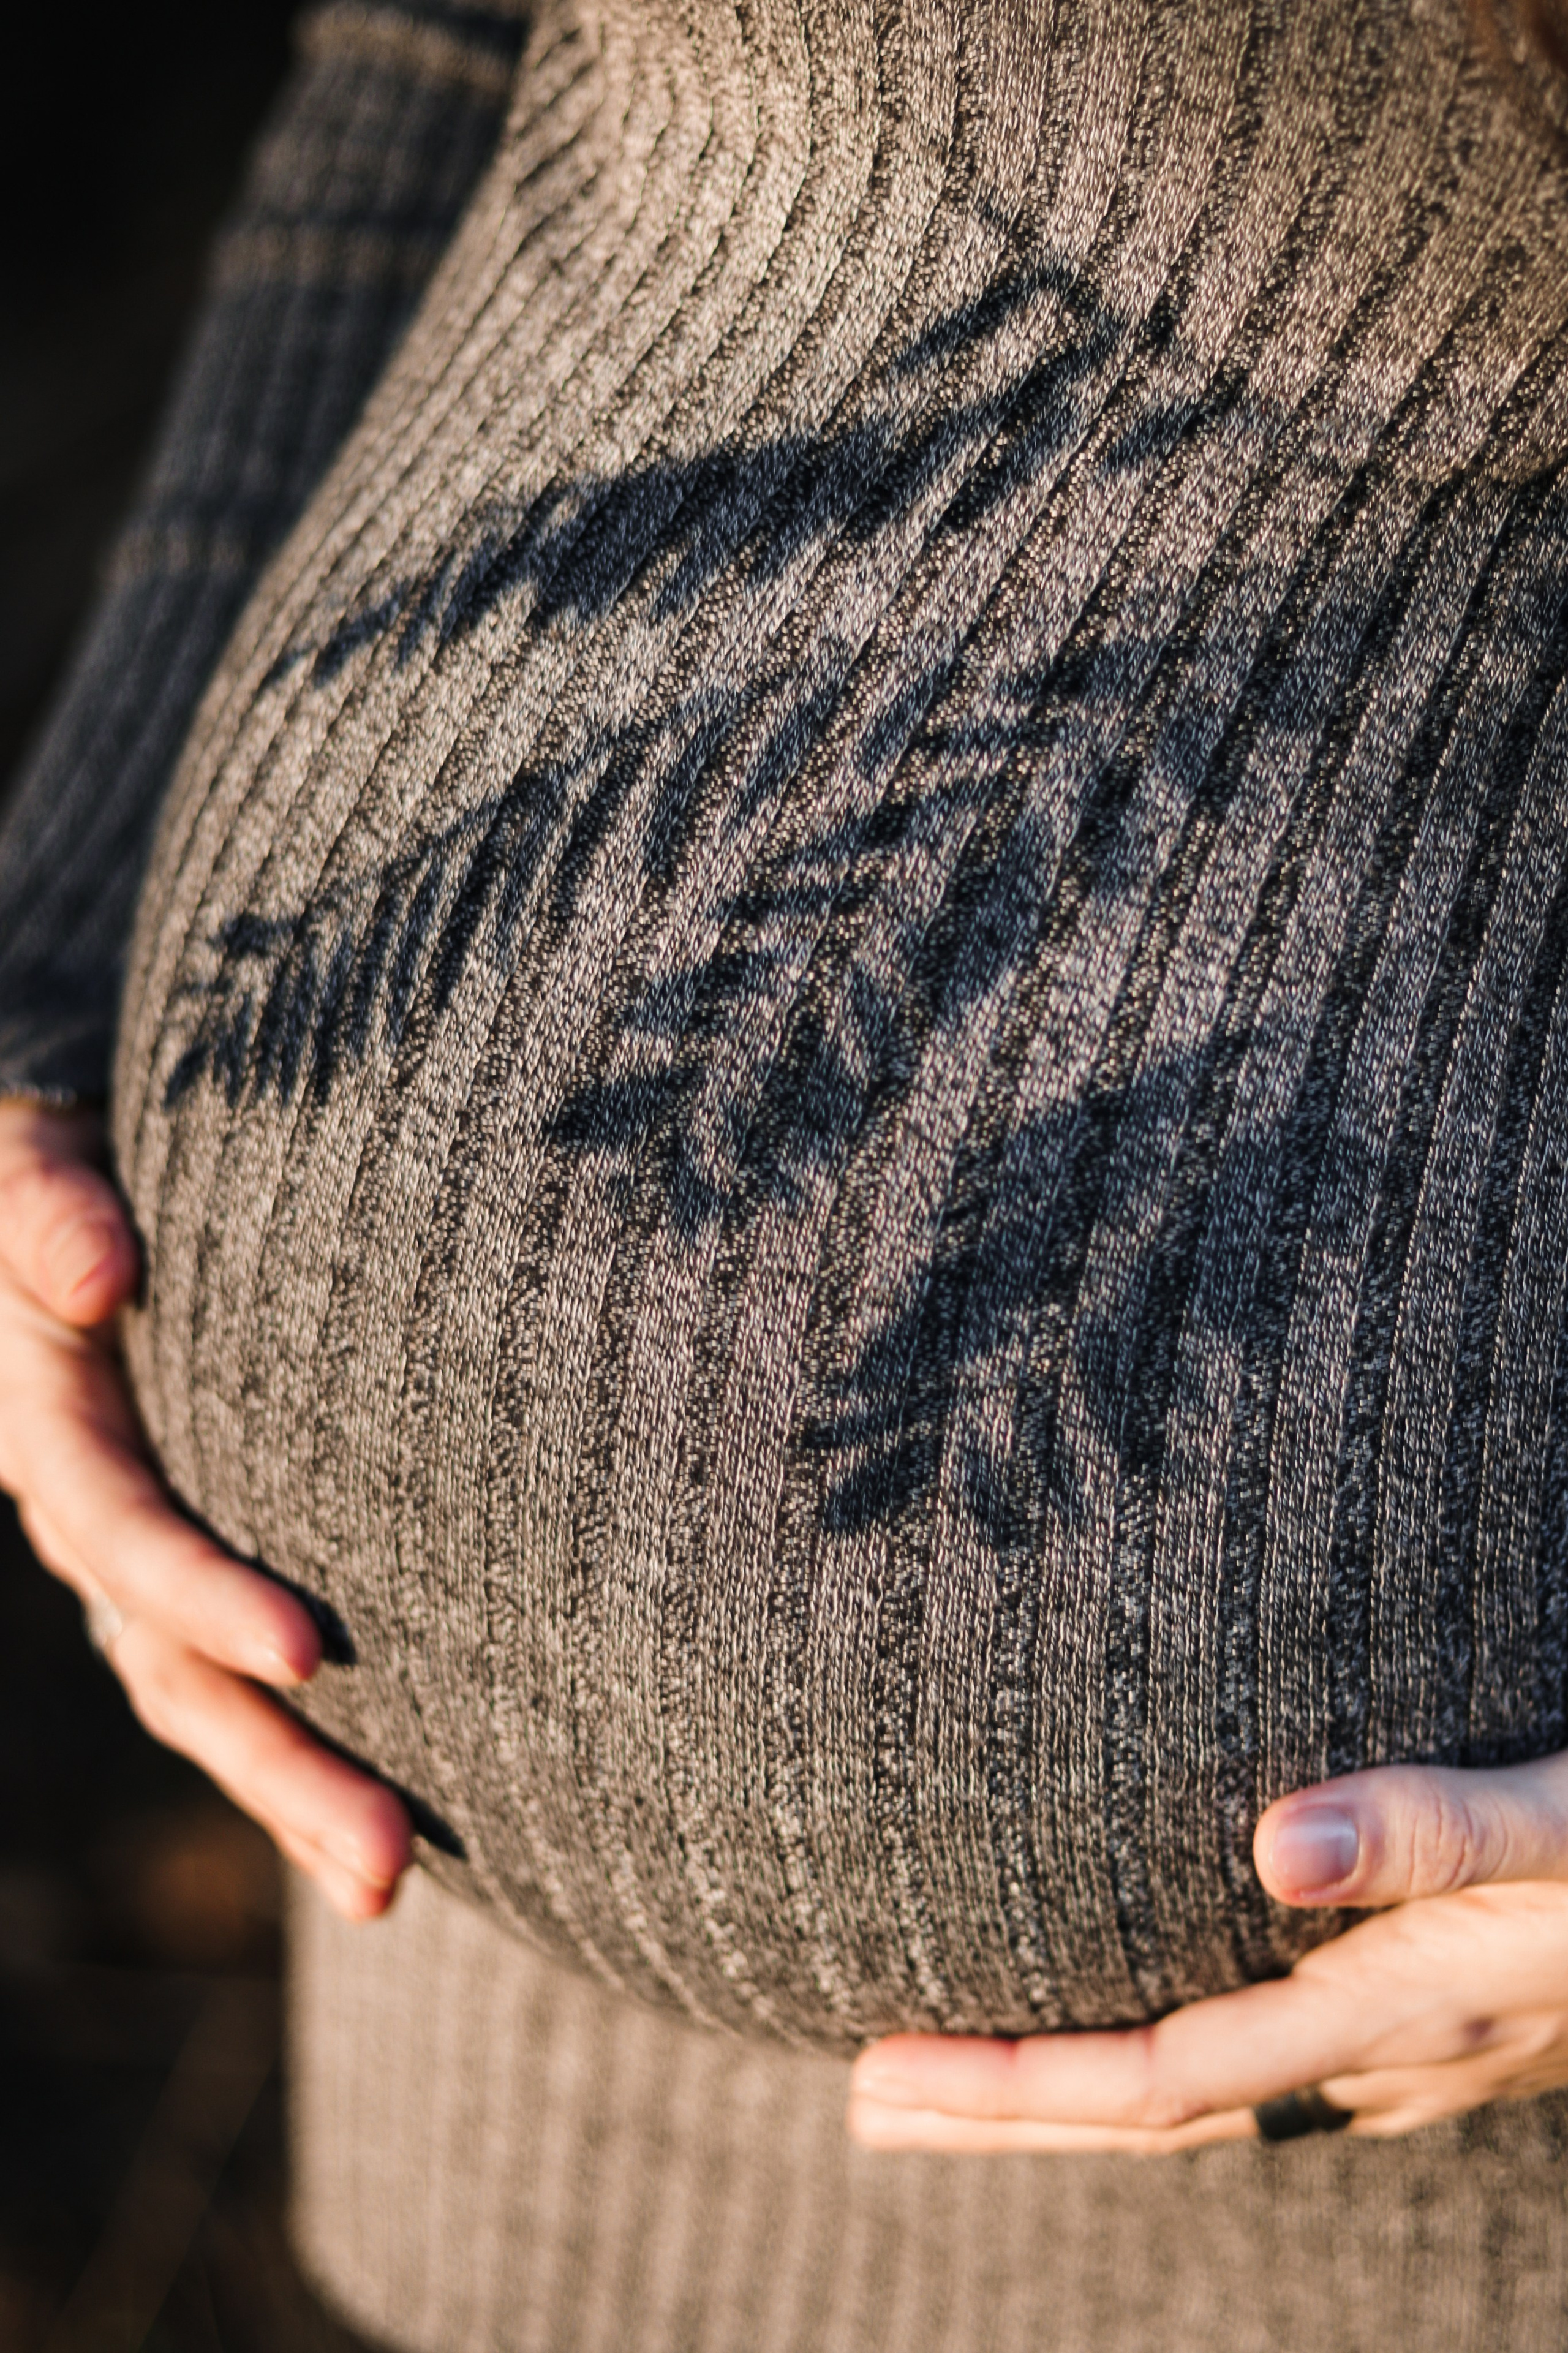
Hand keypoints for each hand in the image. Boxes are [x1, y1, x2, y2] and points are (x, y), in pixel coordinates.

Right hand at [0, 1097, 409, 1918]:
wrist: (69, 1214)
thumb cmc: (63, 1190)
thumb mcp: (35, 1180)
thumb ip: (49, 1215)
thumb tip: (93, 1278)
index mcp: (57, 1439)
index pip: (128, 1539)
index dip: (204, 1599)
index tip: (311, 1653)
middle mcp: (97, 1529)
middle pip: (179, 1674)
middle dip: (278, 1770)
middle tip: (391, 1859)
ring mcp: (144, 1571)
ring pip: (212, 1708)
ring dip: (300, 1798)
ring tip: (396, 1883)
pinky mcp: (197, 1579)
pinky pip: (241, 1684)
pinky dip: (307, 1758)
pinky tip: (403, 1828)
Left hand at [847, 1752, 1567, 2151]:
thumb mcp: (1566, 1817)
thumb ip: (1434, 1830)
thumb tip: (1270, 1845)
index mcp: (1398, 2010)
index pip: (1163, 2073)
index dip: (1019, 2084)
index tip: (882, 2074)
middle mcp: (1389, 2055)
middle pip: (1160, 2109)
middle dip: (1007, 2110)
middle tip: (865, 2106)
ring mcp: (1417, 2056)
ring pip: (1207, 2097)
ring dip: (1075, 2098)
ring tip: (959, 2090)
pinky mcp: (1443, 2025)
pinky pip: (1265, 2066)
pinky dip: (1174, 2071)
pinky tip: (1152, 2054)